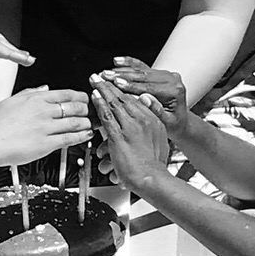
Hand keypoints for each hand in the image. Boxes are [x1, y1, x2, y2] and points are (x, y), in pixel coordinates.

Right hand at [0, 87, 91, 170]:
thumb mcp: (11, 101)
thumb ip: (30, 93)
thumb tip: (44, 88)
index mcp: (35, 99)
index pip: (65, 93)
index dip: (79, 96)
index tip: (83, 99)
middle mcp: (43, 111)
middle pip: (74, 106)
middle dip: (85, 109)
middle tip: (89, 112)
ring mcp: (46, 127)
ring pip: (75, 122)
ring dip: (86, 123)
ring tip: (89, 124)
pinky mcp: (47, 143)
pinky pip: (70, 138)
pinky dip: (81, 136)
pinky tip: (86, 135)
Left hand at [90, 76, 170, 195]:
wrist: (151, 179)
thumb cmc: (153, 165)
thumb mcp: (160, 139)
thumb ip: (153, 121)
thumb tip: (147, 104)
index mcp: (153, 120)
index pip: (135, 99)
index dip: (123, 90)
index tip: (115, 83)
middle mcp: (143, 120)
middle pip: (124, 98)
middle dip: (111, 85)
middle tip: (101, 76)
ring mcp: (131, 127)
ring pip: (115, 104)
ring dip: (103, 90)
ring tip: (95, 81)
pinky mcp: (120, 136)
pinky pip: (107, 116)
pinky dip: (100, 104)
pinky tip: (94, 96)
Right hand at [102, 57, 189, 135]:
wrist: (180, 122)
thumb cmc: (174, 125)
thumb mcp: (167, 122)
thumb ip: (157, 110)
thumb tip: (145, 99)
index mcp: (175, 90)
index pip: (149, 87)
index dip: (131, 85)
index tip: (115, 83)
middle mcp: (171, 79)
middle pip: (143, 76)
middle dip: (122, 76)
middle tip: (105, 75)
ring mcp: (166, 74)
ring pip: (141, 70)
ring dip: (122, 70)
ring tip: (106, 72)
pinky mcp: (159, 73)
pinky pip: (142, 66)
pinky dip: (129, 63)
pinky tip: (117, 61)